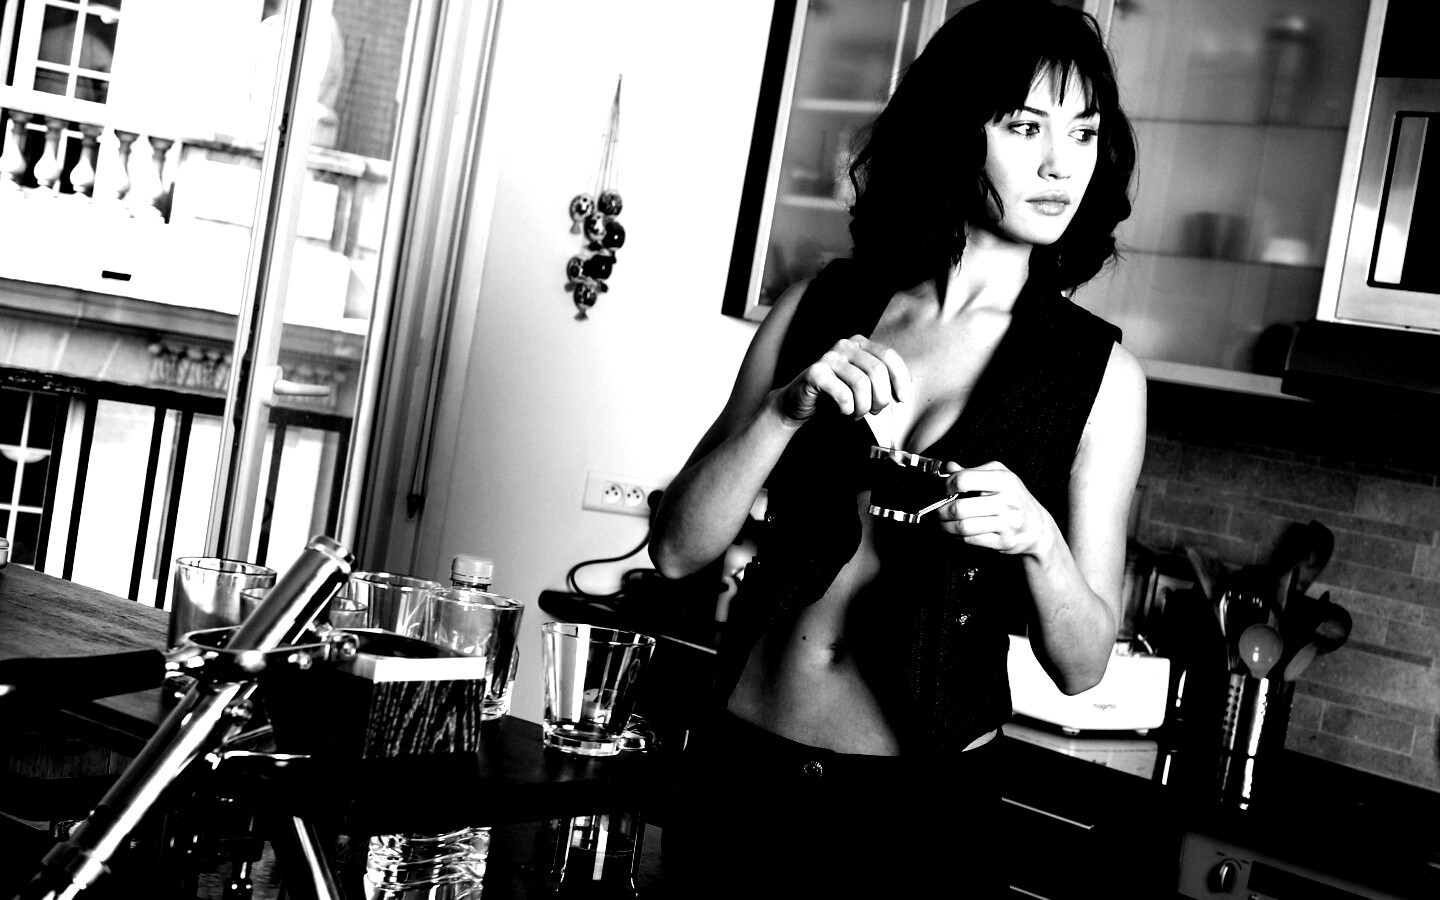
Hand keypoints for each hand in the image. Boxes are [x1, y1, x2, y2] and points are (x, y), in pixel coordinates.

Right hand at [774, 335, 912, 423]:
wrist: (799, 403)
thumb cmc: (835, 395)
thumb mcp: (863, 385)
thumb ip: (882, 382)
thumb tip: (905, 391)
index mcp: (860, 344)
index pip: (889, 356)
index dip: (901, 380)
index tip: (903, 399)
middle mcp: (845, 345)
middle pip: (878, 371)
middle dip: (881, 398)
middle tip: (874, 411)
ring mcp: (829, 357)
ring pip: (862, 383)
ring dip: (864, 406)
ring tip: (857, 413)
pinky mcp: (815, 373)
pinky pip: (842, 393)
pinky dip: (848, 408)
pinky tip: (844, 411)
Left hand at [934, 461, 1054, 557]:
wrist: (1038, 527)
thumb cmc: (1014, 499)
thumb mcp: (999, 478)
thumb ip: (972, 472)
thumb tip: (949, 466)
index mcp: (1004, 480)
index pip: (964, 479)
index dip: (946, 485)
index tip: (942, 489)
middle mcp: (1007, 501)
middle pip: (960, 508)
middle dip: (940, 511)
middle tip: (935, 510)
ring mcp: (1006, 523)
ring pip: (963, 527)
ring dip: (945, 526)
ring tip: (941, 522)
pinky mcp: (1002, 541)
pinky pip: (970, 540)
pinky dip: (956, 537)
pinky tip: (953, 532)